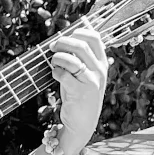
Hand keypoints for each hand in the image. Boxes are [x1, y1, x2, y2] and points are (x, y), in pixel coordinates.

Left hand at [50, 28, 108, 154]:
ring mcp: (91, 81)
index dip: (78, 32)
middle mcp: (99, 71)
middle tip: (52, 47)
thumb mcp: (83, 74)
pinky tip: (55, 74)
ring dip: (57, 57)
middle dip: (62, 42)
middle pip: (80, 45)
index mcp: (101, 63)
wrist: (82, 122)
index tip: (66, 36)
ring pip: (71, 59)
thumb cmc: (78, 94)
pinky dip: (55, 71)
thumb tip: (60, 40)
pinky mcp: (80, 92)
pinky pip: (64, 74)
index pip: (94, 37)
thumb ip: (77, 58)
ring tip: (53, 62)